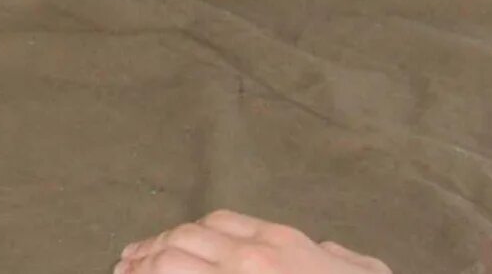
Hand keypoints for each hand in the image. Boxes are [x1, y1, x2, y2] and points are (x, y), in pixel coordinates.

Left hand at [116, 211, 391, 273]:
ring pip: (171, 263)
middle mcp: (255, 257)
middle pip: (184, 240)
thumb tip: (331, 251)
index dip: (183, 232)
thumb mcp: (365, 270)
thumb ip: (341, 257)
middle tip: (126, 261)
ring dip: (142, 267)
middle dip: (151, 249)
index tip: (163, 242)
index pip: (218, 224)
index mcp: (283, 242)